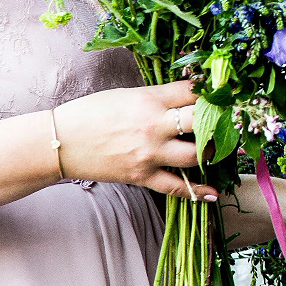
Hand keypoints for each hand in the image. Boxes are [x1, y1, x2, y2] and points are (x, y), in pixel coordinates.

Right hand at [53, 80, 217, 200]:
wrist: (60, 142)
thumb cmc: (91, 112)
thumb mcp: (127, 94)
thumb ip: (158, 96)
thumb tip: (187, 95)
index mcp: (150, 99)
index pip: (193, 92)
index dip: (210, 92)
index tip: (219, 94)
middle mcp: (155, 126)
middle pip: (202, 122)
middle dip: (217, 120)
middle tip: (224, 121)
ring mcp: (150, 154)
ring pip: (196, 155)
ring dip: (211, 151)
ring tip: (214, 147)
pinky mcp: (143, 176)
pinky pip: (177, 187)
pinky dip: (198, 192)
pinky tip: (213, 193)